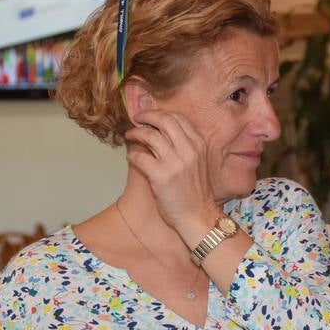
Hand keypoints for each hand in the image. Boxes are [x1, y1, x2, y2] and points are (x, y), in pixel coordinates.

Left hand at [123, 108, 219, 243]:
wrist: (198, 215)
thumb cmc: (196, 192)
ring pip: (149, 136)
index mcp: (199, 144)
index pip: (177, 118)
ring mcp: (175, 163)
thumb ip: (186, 146)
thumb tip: (163, 132)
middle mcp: (188, 150)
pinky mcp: (161, 176)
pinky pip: (139, 157)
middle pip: (164, 120)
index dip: (160, 113)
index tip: (149, 117)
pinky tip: (132, 158)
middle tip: (137, 119)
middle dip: (146, 116)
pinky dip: (131, 155)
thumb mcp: (199, 162)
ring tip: (130, 136)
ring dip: (135, 133)